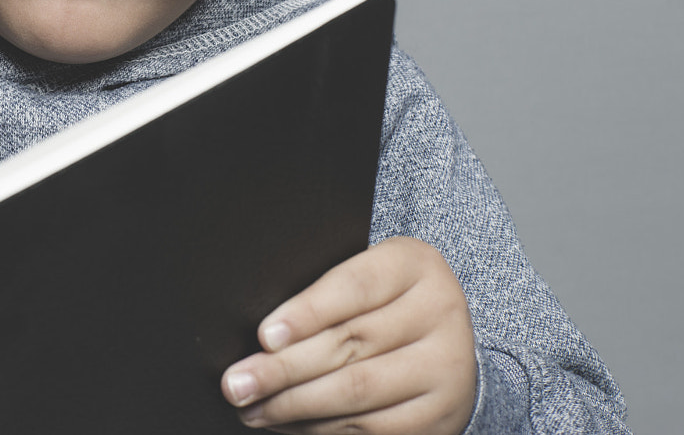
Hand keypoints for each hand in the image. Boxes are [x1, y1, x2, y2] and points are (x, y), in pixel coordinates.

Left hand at [220, 236, 476, 434]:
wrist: (447, 342)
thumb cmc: (384, 301)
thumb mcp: (367, 277)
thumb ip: (324, 294)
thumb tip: (263, 338)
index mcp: (414, 265)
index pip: (354, 287)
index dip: (306, 312)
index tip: (263, 337)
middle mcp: (439, 314)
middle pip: (350, 345)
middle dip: (283, 369)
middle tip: (236, 384)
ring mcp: (446, 369)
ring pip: (356, 393)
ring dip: (294, 406)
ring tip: (252, 409)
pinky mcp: (439, 417)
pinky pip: (370, 429)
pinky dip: (320, 429)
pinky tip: (287, 424)